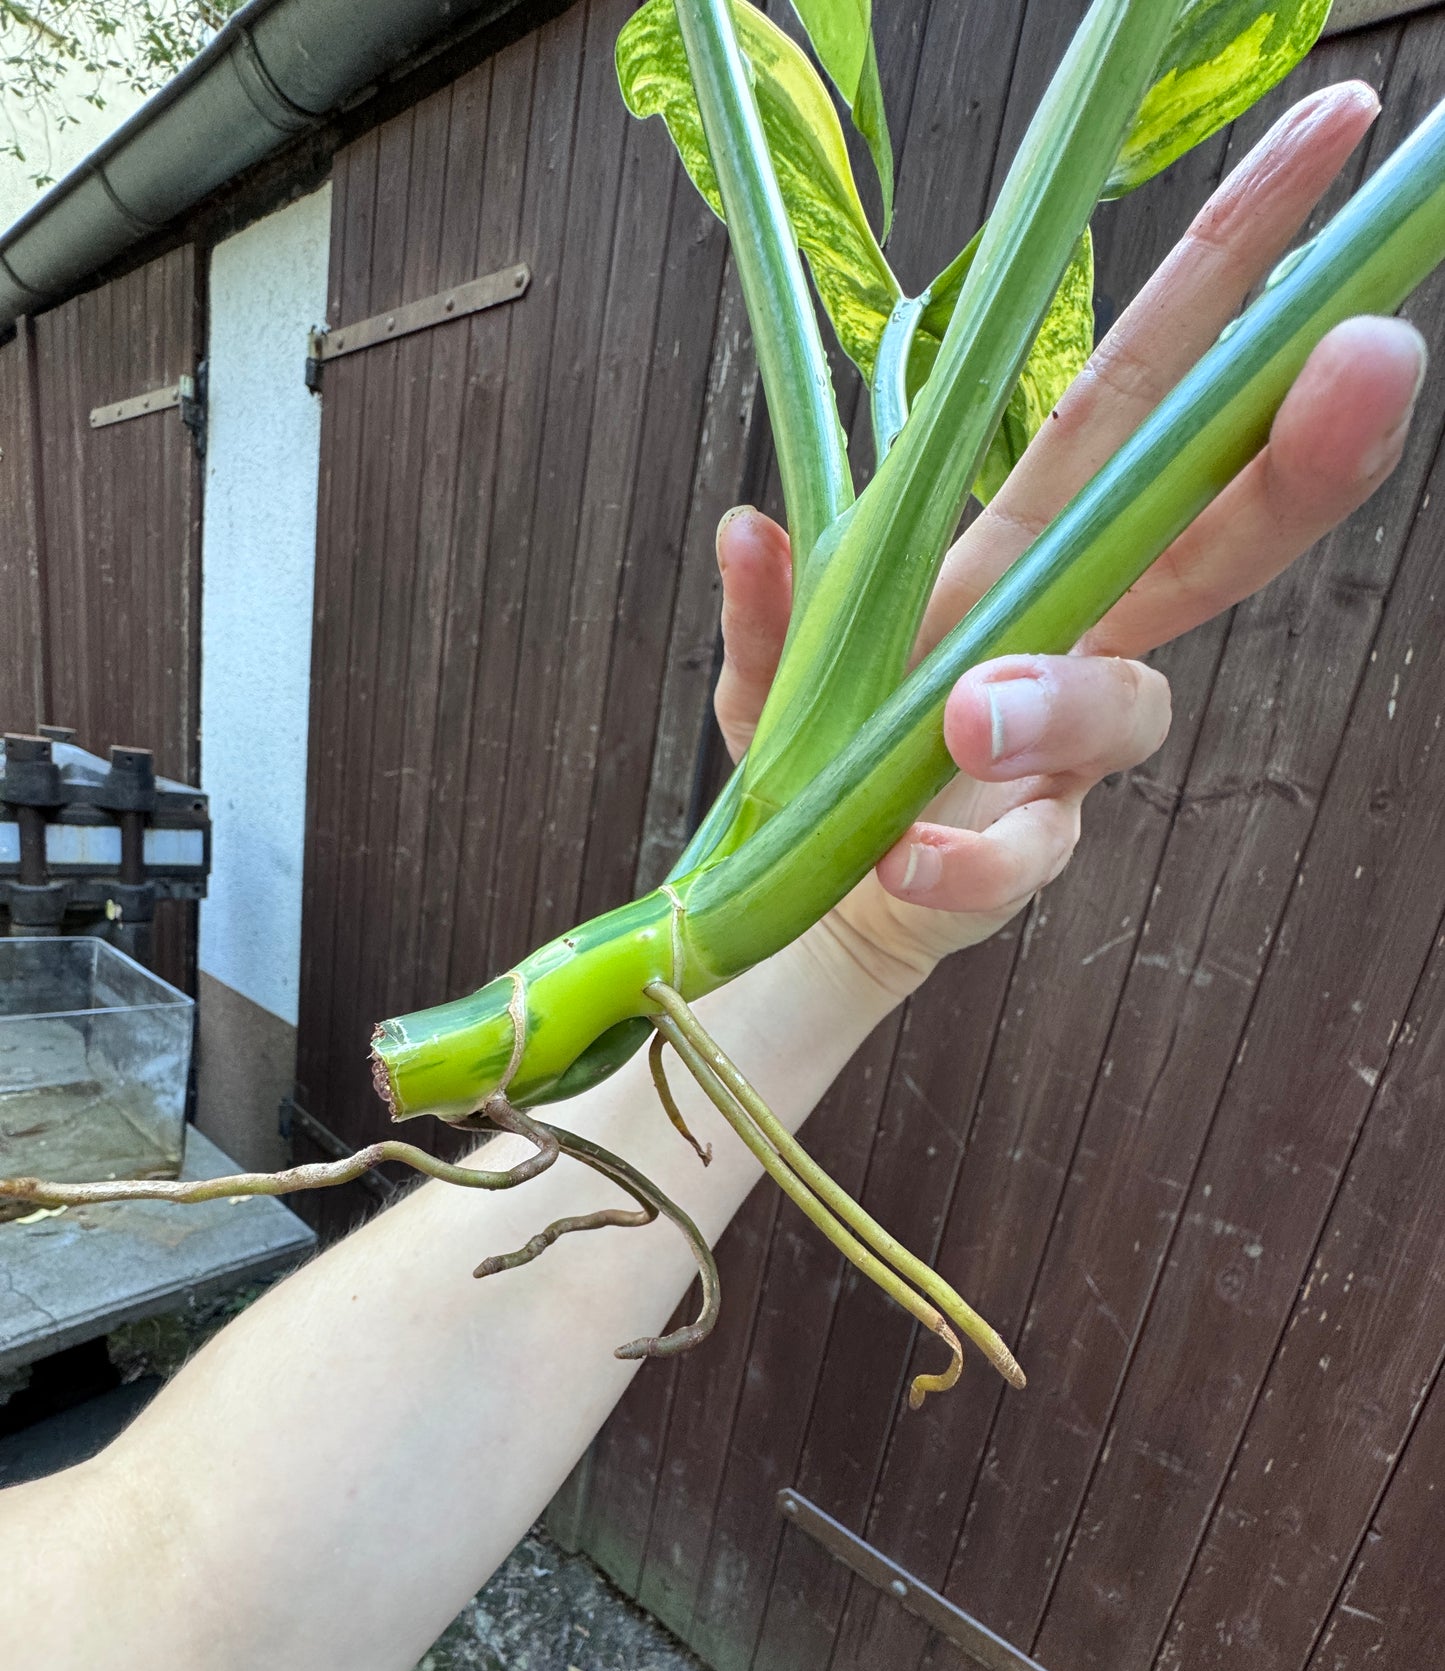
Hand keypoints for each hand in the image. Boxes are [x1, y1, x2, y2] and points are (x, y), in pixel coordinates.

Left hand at [715, 81, 1426, 1000]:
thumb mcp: (776, 668)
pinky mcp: (1028, 858)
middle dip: (1295, 445)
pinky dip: (961, 864)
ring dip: (1065, 697)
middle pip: (1209, 530)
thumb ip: (768, 607)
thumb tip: (744, 528)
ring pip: (1128, 705)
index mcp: (1024, 553)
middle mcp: (1075, 638)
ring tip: (972, 715)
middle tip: (1367, 361)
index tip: (1330, 144)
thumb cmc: (828, 752)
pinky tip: (904, 861)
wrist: (825, 896)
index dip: (1223, 281)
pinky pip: (1017, 860)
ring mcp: (1068, 754)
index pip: (1138, 401)